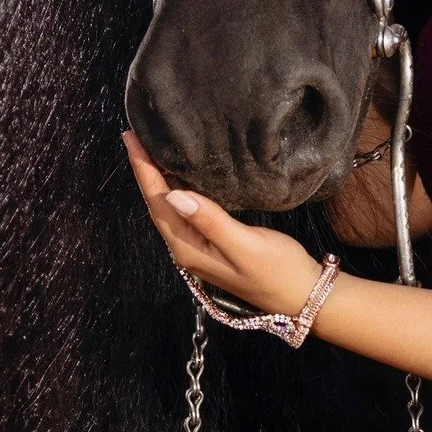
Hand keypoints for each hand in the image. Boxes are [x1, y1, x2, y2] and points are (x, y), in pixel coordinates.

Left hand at [123, 132, 324, 314]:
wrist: (300, 295)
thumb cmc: (277, 270)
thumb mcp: (245, 245)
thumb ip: (211, 221)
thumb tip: (174, 195)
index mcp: (189, 248)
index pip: (159, 202)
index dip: (144, 170)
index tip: (131, 139)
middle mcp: (187, 249)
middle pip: (158, 204)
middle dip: (145, 171)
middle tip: (136, 136)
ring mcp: (198, 248)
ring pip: (170, 208)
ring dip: (158, 180)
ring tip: (151, 150)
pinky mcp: (211, 245)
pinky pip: (184, 213)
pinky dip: (177, 189)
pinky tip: (180, 176)